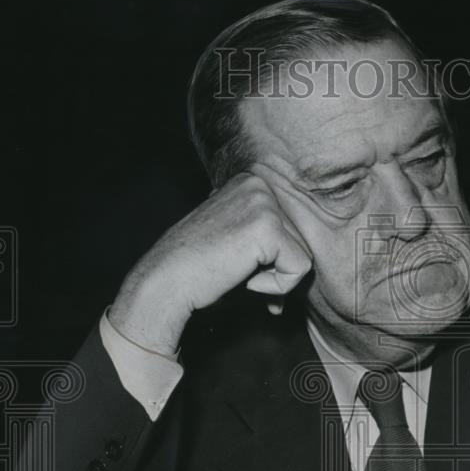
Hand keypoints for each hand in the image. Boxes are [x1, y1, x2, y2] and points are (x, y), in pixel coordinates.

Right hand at [108, 167, 314, 353]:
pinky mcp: (267, 227)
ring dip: (275, 280)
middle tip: (245, 281)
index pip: (289, 228)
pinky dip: (277, 288)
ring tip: (239, 276)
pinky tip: (244, 280)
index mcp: (250, 182)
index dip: (273, 260)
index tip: (247, 273)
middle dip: (277, 271)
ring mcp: (263, 203)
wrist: (166, 280)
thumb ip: (267, 241)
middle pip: (300, 240)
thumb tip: (302, 264)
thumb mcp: (236, 242)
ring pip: (303, 255)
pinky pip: (299, 270)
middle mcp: (258, 184)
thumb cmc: (198, 269)